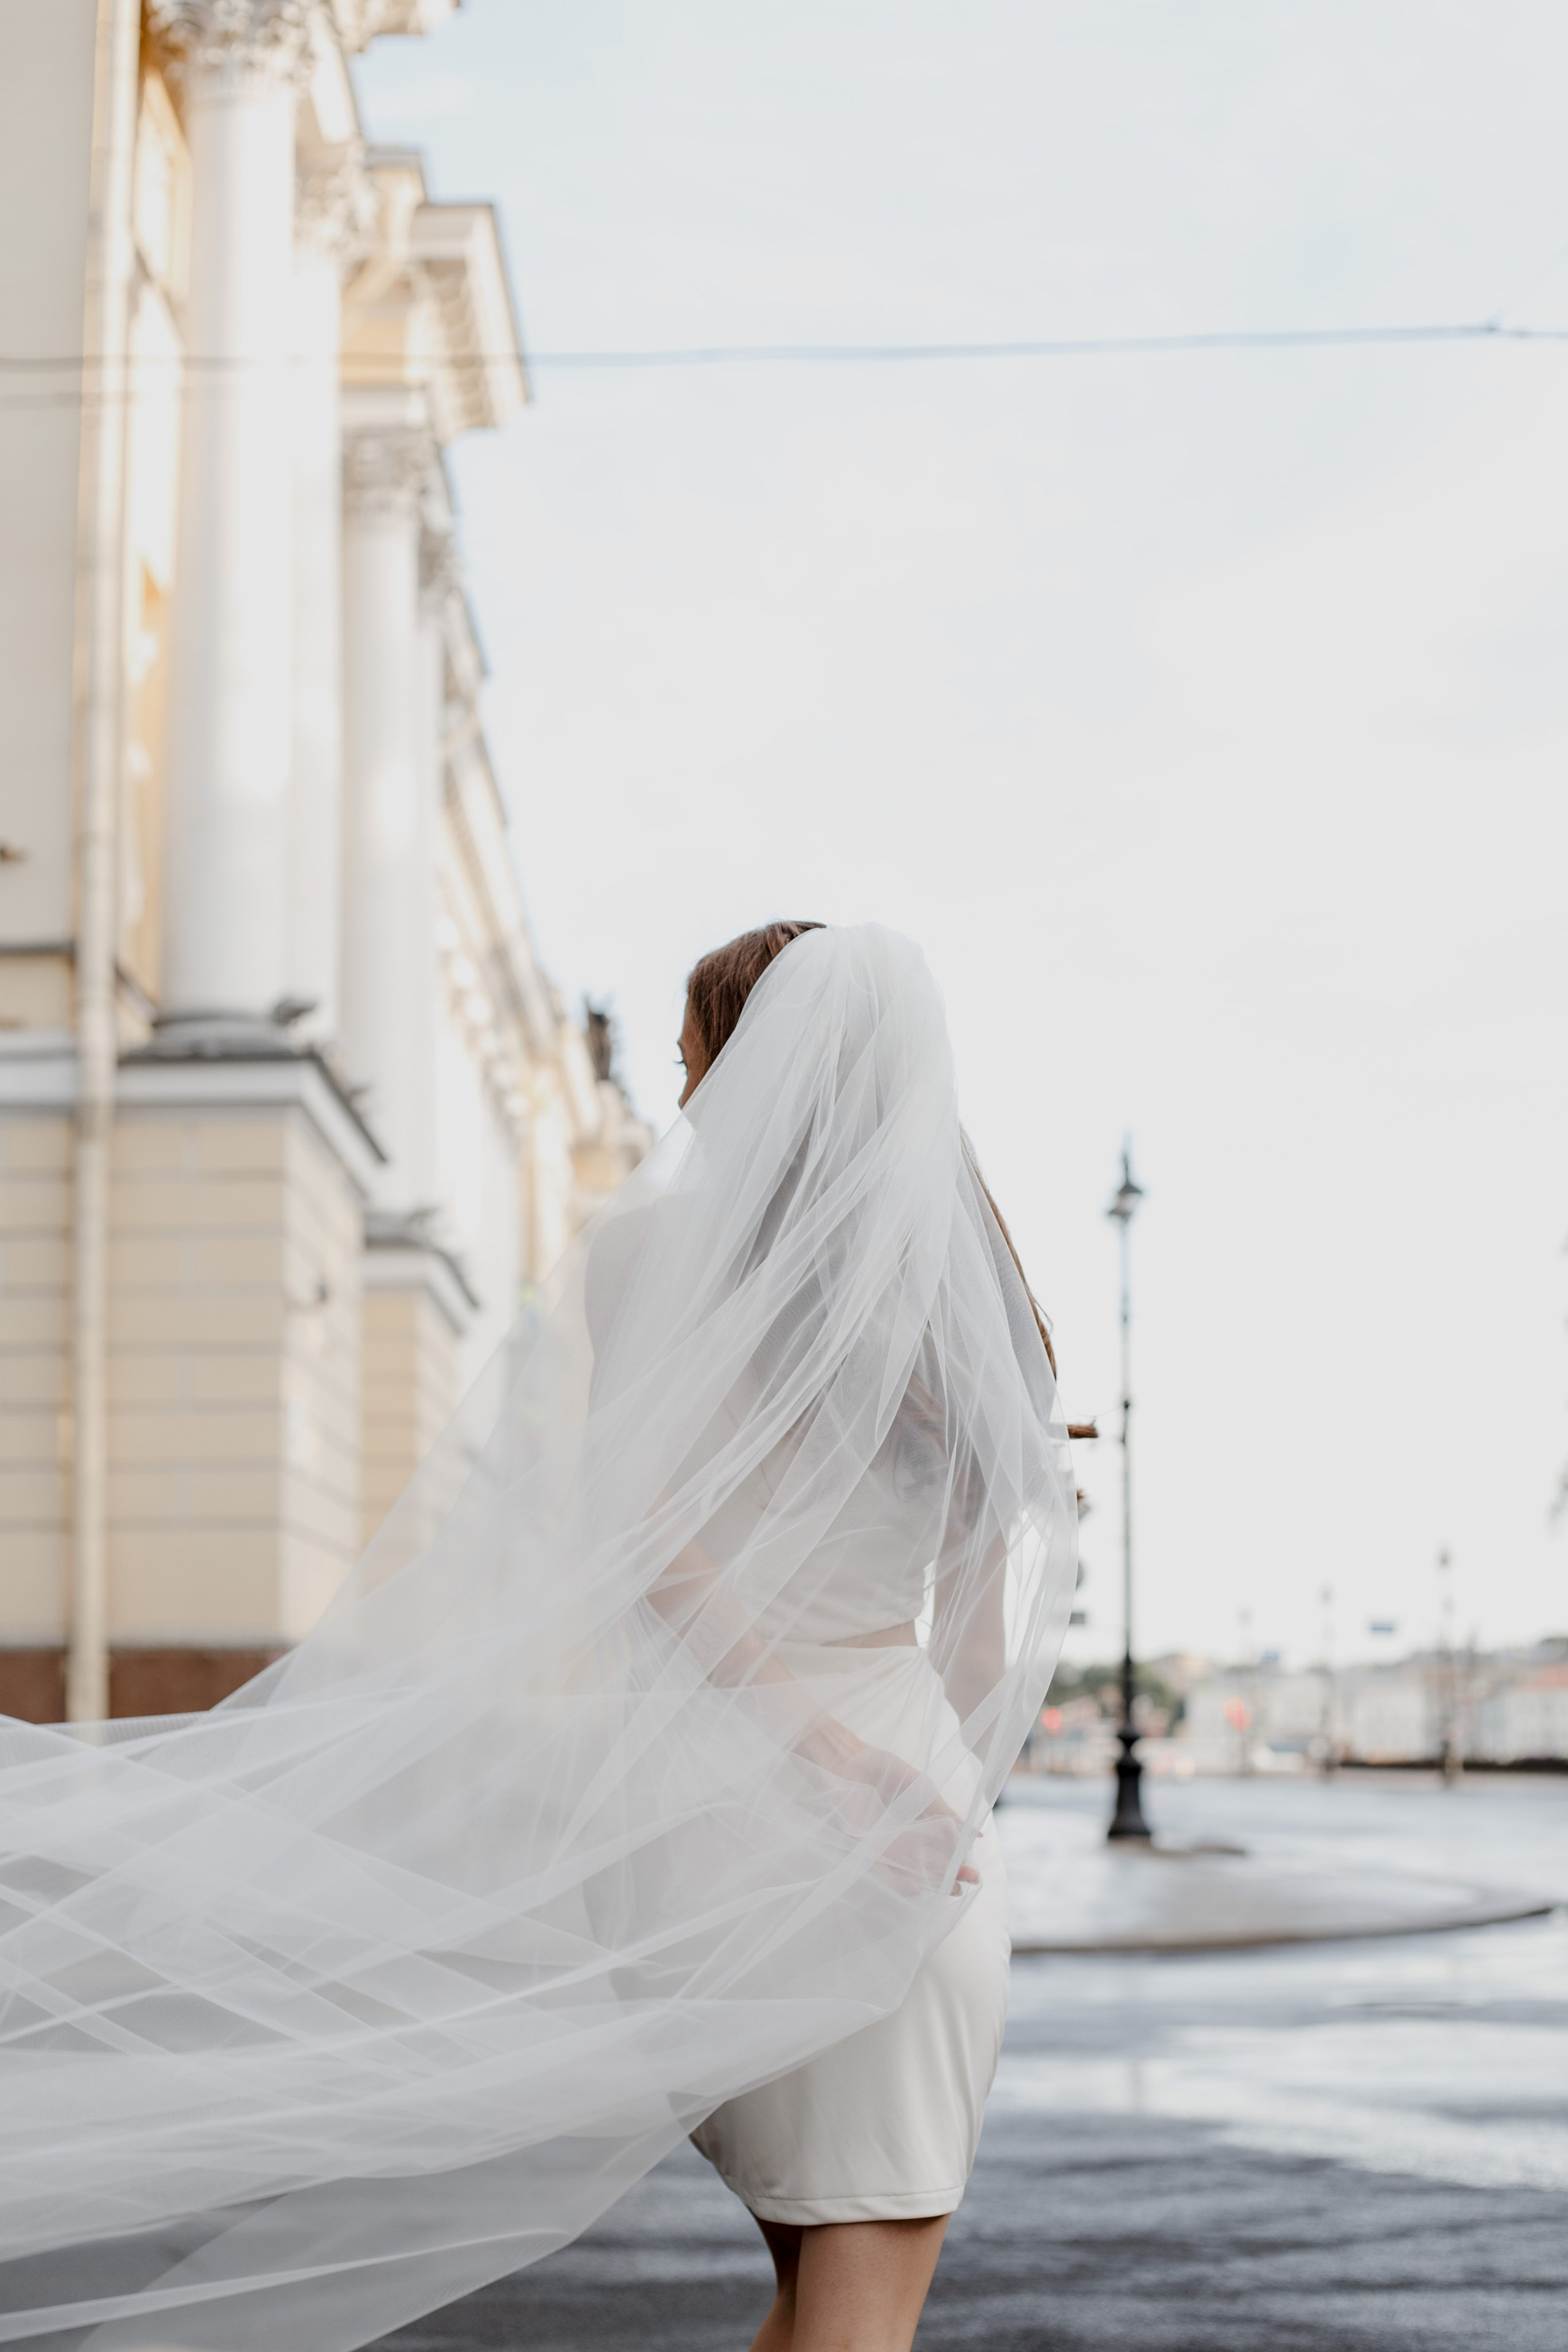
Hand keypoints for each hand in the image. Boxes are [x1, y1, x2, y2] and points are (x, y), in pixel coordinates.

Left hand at [794, 1715, 978, 1892]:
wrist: (852, 1759)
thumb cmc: (886, 1770)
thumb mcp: (922, 1790)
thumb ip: (945, 1812)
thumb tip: (975, 1833)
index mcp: (919, 1824)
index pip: (942, 1849)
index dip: (958, 1862)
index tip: (975, 1874)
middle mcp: (904, 1838)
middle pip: (930, 1862)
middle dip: (949, 1875)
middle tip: (967, 1884)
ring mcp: (886, 1844)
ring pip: (911, 1870)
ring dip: (930, 1881)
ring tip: (949, 1890)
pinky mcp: (866, 1846)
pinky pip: (883, 1868)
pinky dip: (898, 1880)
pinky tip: (916, 1887)